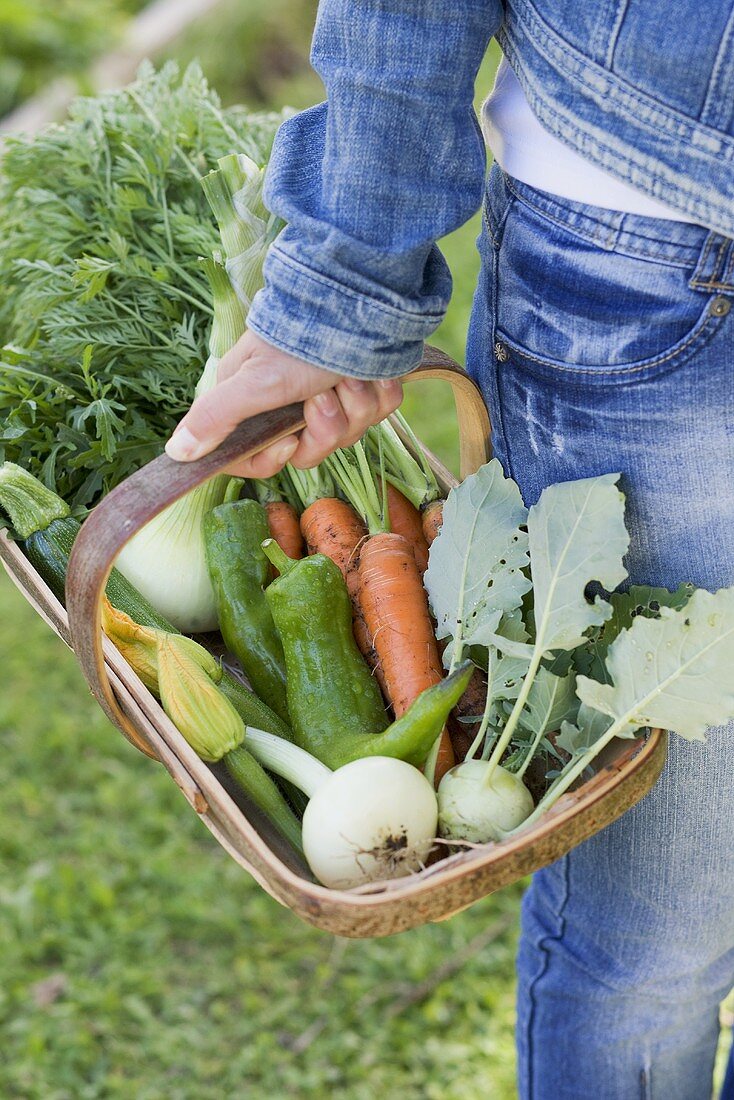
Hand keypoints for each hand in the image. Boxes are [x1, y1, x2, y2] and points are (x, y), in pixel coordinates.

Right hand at [164, 330, 403, 476]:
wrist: (360, 301)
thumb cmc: (299, 340)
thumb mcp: (254, 383)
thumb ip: (215, 418)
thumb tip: (174, 453)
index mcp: (253, 402)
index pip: (254, 457)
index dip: (271, 458)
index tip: (287, 442)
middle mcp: (290, 403)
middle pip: (308, 451)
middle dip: (323, 427)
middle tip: (322, 393)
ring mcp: (331, 395)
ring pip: (348, 434)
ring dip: (353, 404)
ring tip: (347, 373)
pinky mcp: (366, 387)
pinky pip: (379, 412)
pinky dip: (379, 393)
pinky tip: (372, 370)